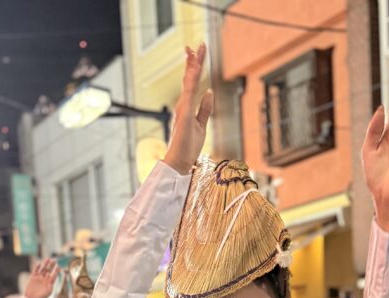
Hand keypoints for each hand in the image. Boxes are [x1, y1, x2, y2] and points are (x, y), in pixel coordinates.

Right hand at [25, 258, 58, 297]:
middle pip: (48, 270)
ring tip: (48, 259)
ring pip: (42, 269)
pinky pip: (35, 271)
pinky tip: (39, 264)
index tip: (59, 266)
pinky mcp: (33, 277)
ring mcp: (39, 278)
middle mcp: (45, 279)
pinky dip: (37, 267)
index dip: (56, 271)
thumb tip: (52, 279)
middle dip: (51, 265)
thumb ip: (50, 285)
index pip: (54, 275)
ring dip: (45, 264)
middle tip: (54, 260)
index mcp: (49, 283)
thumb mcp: (48, 292)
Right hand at [164, 44, 213, 175]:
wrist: (179, 162)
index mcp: (187, 106)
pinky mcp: (185, 113)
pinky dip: (193, 78)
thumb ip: (204, 109)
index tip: (198, 53)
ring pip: (190, 81)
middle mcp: (183, 104)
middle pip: (190, 78)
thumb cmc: (188, 148)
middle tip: (197, 44)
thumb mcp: (201, 125)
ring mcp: (183, 107)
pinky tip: (196, 67)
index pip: (192, 83)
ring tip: (197, 49)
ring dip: (194, 64)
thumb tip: (209, 93)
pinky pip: (190, 92)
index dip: (195, 68)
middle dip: (194, 60)